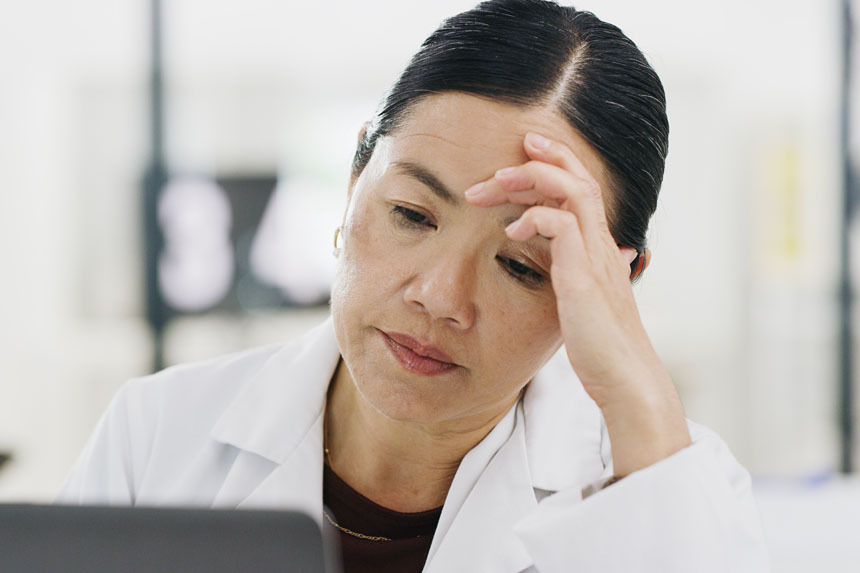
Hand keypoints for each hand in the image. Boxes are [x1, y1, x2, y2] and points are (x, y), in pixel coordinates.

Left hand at [464, 132, 689, 475]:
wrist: (626, 382)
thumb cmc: (602, 349)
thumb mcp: (584, 305)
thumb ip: (578, 278)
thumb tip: (578, 263)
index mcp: (600, 249)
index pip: (581, 189)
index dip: (555, 164)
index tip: (522, 152)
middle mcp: (602, 246)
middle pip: (577, 179)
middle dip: (538, 161)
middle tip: (500, 162)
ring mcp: (596, 259)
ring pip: (572, 192)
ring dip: (532, 178)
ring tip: (496, 182)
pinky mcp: (583, 278)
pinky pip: (561, 226)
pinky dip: (534, 219)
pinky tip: (512, 232)